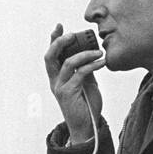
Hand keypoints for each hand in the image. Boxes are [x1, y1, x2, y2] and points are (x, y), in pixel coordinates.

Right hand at [45, 24, 104, 143]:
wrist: (87, 127)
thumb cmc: (86, 106)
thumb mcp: (87, 83)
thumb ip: (85, 69)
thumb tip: (91, 54)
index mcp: (57, 77)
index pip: (52, 55)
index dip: (53, 40)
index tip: (59, 26)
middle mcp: (55, 81)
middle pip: (50, 56)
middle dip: (60, 42)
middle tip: (72, 34)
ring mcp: (60, 87)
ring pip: (68, 63)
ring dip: (85, 54)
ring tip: (98, 51)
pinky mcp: (69, 93)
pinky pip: (80, 73)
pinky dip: (92, 65)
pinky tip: (102, 62)